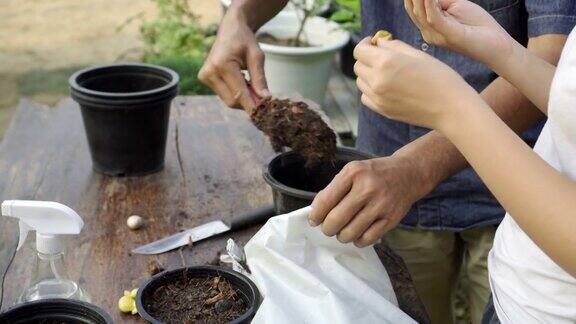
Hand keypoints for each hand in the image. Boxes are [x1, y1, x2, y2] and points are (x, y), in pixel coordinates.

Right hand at [198, 12, 269, 109]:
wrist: (230, 29)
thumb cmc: (245, 40)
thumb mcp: (257, 56)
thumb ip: (260, 79)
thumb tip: (265, 99)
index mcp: (222, 65)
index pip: (239, 93)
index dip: (252, 106)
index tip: (263, 115)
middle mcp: (210, 72)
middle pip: (232, 100)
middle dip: (248, 103)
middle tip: (263, 99)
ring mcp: (205, 76)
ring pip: (228, 100)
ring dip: (243, 98)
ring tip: (252, 84)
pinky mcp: (205, 79)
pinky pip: (224, 94)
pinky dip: (236, 94)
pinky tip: (243, 83)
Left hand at [309, 156, 429, 246]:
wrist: (408, 174)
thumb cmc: (373, 174)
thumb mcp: (352, 171)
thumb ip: (333, 189)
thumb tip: (316, 213)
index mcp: (353, 173)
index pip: (325, 200)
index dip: (316, 215)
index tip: (314, 220)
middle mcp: (367, 188)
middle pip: (336, 220)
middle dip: (327, 228)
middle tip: (329, 227)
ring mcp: (381, 205)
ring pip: (350, 233)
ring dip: (342, 236)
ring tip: (344, 229)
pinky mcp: (391, 219)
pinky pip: (367, 240)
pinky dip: (358, 240)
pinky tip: (357, 233)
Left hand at [354, 38, 477, 129]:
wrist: (450, 107)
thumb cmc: (439, 77)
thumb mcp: (417, 54)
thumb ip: (394, 46)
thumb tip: (378, 42)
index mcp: (385, 62)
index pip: (360, 51)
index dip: (365, 44)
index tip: (373, 43)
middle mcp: (377, 81)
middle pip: (358, 66)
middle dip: (366, 59)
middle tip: (381, 57)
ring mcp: (378, 98)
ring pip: (360, 82)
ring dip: (368, 75)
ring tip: (386, 73)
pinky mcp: (382, 110)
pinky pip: (365, 97)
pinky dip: (370, 90)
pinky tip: (385, 87)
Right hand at [405, 0, 513, 67]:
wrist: (496, 45)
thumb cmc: (478, 26)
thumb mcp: (457, 6)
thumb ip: (440, 1)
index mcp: (429, 28)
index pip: (413, 9)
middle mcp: (429, 34)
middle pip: (413, 10)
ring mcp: (437, 36)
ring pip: (420, 13)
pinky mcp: (449, 35)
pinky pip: (434, 18)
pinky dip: (430, 3)